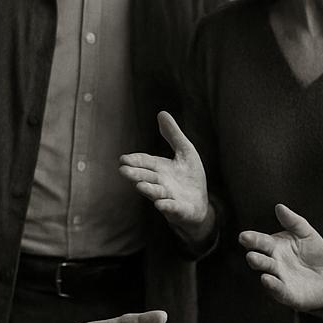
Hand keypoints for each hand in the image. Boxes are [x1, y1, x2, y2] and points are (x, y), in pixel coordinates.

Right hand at [119, 112, 214, 245]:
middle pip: (147, 177)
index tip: (123, 159)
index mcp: (160, 168)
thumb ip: (173, 135)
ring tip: (140, 185)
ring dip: (149, 190)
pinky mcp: (180, 210)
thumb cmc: (189, 177)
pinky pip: (173, 208)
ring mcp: (169, 197)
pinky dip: (167, 207)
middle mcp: (161, 183)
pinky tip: (161, 205)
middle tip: (123, 170)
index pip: (145, 162)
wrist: (199, 204)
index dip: (135, 160)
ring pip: (157, 193)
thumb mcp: (184, 151)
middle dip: (136, 174)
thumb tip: (161, 112)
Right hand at [239, 203, 322, 311]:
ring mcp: (278, 278)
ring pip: (266, 272)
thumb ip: (294, 221)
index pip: (261, 241)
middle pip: (260, 258)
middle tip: (249, 252)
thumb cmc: (313, 254)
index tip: (244, 236)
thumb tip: (279, 207)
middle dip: (254, 255)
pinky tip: (266, 279)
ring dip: (260, 267)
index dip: (252, 239)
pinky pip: (277, 289)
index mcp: (275, 246)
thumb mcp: (307, 234)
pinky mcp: (286, 293)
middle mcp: (273, 262)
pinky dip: (271, 285)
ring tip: (253, 260)